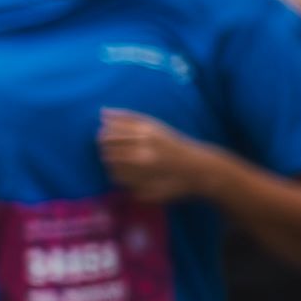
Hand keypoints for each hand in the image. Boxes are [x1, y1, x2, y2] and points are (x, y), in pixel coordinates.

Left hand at [97, 109, 218, 202]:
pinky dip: (118, 175)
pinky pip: (119, 180)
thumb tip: (103, 113)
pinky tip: (129, 171)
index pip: (109, 134)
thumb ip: (128, 117)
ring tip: (124, 160)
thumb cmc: (172, 145)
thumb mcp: (155, 126)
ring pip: (110, 166)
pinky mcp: (142, 188)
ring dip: (111, 162)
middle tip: (115, 149)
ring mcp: (142, 173)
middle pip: (107, 150)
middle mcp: (142, 154)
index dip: (104, 135)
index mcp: (145, 135)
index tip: (108, 136)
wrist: (197, 170)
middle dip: (105, 149)